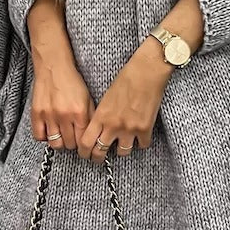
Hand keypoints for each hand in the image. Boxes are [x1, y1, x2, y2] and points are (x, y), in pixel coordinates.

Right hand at [30, 52, 94, 151]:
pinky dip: (44, 137)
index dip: (84, 145)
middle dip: (72, 143)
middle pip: (69, 144)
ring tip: (61, 135)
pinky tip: (49, 131)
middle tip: (72, 137)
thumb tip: (93, 135)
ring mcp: (49, 115)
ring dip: (60, 142)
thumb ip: (91, 118)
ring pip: (55, 143)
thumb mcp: (88, 99)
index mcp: (79, 112)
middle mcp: (64, 116)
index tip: (83, 143)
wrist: (53, 67)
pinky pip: (39, 136)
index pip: (83, 141)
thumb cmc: (71, 82)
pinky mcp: (36, 113)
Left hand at [78, 41, 171, 161]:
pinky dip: (140, 143)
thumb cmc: (126, 79)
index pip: (85, 142)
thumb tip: (97, 131)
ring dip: (121, 150)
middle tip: (99, 157)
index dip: (83, 151)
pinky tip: (139, 137)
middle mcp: (113, 125)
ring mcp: (129, 128)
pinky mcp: (145, 128)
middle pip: (99, 152)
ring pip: (122, 153)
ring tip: (121, 145)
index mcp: (100, 116)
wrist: (147, 72)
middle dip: (97, 158)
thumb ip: (100, 116)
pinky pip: (142, 146)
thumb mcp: (105, 98)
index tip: (85, 153)